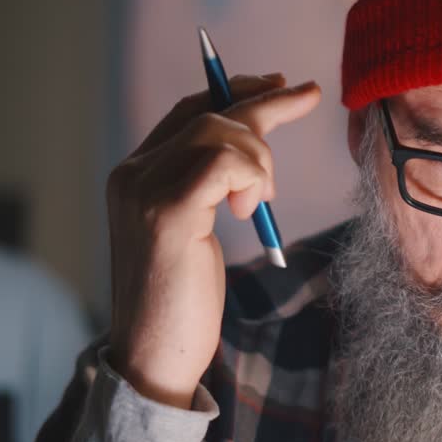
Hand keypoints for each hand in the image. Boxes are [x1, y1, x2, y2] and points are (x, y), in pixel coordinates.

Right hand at [105, 74, 320, 408]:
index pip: (188, 109)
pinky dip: (250, 176)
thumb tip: (251, 141)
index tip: (281, 84)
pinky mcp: (167, 213)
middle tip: (308, 99)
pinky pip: (223, 162)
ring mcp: (144, 190)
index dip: (236, 90)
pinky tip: (248, 211)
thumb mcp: (195, 227)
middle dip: (266, 106)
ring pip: (219, 132)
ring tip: (260, 203)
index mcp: (135, 174)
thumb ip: (207, 184)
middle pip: (209, 113)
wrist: (154, 356)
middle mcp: (132, 174)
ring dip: (260, 158)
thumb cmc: (181, 299)